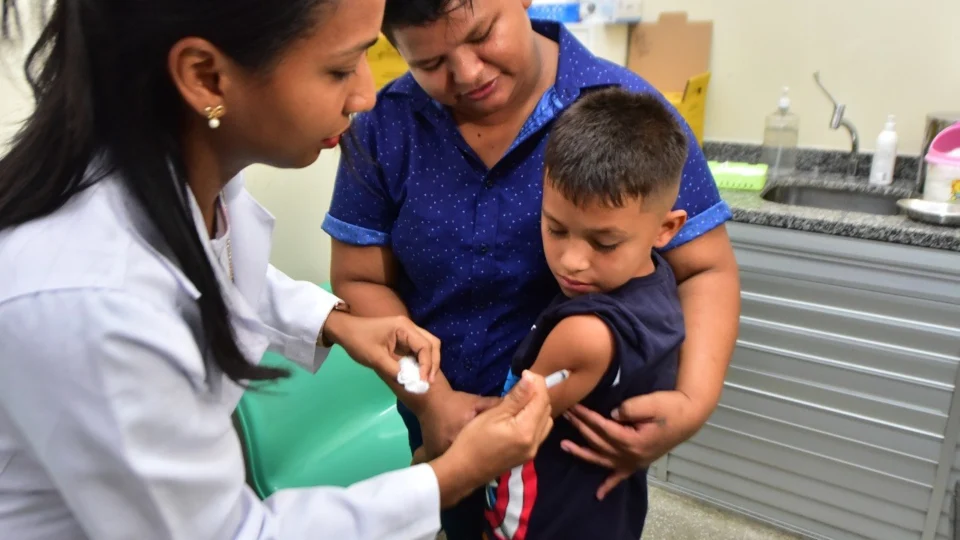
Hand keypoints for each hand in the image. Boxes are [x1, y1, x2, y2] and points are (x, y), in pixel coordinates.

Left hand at [321, 311, 439, 381]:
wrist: (345, 331)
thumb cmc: (359, 341)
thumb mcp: (375, 358)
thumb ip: (394, 370)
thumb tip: (411, 383)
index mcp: (404, 327)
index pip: (425, 346)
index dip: (427, 365)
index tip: (422, 381)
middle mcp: (410, 327)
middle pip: (432, 343)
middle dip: (433, 363)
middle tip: (429, 381)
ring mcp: (407, 332)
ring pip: (428, 346)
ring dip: (429, 362)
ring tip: (426, 379)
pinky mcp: (404, 338)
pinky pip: (419, 349)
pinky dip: (422, 361)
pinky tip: (419, 373)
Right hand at [430, 371, 552, 507]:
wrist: (464, 470)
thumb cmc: (473, 440)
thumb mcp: (493, 414)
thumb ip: (516, 397)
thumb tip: (532, 378)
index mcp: (526, 431)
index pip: (542, 400)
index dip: (537, 383)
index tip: (524, 373)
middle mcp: (535, 442)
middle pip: (547, 410)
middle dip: (538, 393)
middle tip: (522, 383)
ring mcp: (532, 451)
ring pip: (546, 421)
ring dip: (538, 406)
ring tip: (522, 397)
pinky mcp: (527, 455)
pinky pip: (539, 432)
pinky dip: (535, 418)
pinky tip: (521, 413)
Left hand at [561, 390, 701, 499]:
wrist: (690, 416)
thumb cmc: (671, 407)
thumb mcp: (650, 402)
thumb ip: (628, 408)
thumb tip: (610, 413)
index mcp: (632, 440)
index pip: (602, 428)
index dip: (587, 417)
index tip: (574, 406)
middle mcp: (631, 455)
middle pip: (599, 442)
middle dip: (581, 427)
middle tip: (566, 414)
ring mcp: (634, 461)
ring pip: (602, 460)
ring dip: (582, 453)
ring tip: (564, 445)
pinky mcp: (638, 463)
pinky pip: (620, 477)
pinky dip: (609, 486)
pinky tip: (599, 495)